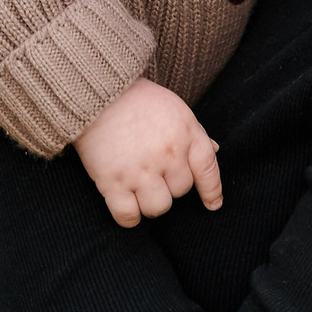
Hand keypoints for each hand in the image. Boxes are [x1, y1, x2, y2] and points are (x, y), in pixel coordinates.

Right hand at [73, 78, 224, 226]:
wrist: (96, 93)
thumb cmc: (138, 100)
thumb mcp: (175, 109)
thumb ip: (195, 133)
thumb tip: (215, 150)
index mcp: (186, 134)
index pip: (208, 170)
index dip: (212, 191)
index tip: (212, 205)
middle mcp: (167, 154)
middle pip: (181, 191)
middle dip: (170, 186)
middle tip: (154, 173)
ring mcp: (141, 170)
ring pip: (158, 207)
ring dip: (151, 203)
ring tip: (140, 189)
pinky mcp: (113, 182)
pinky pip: (129, 216)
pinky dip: (129, 217)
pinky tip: (125, 205)